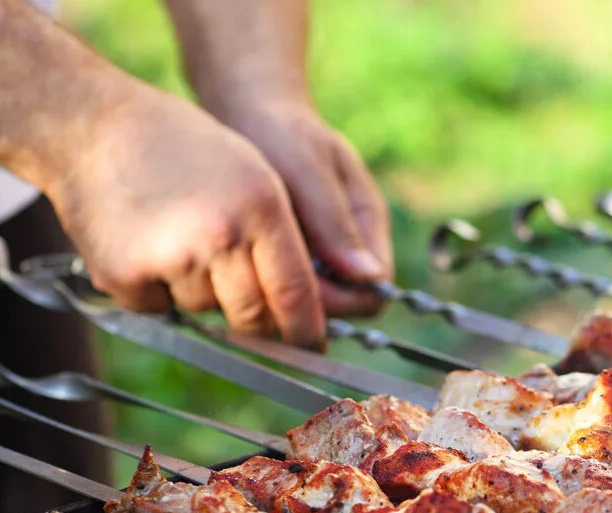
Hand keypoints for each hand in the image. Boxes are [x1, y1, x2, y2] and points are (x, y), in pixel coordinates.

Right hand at [48, 87, 327, 346]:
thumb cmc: (182, 149)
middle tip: (251, 310)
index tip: (312, 346)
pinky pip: (160, 310)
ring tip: (181, 241)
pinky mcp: (126, 275)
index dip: (307, 329)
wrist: (90, 127)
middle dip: (257, 323)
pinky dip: (157, 290)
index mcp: (261, 207)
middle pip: (254, 317)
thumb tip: (341, 285)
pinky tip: (147, 247)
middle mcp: (220, 235)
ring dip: (202, 293)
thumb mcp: (253, 173)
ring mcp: (172, 257)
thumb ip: (289, 235)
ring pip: (206, 311)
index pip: (296, 292)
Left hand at [218, 96, 391, 315]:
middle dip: (306, 303)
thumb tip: (369, 277)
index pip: (372, 294)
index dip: (337, 302)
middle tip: (257, 282)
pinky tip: (240, 265)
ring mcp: (325, 250)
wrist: (248, 107)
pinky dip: (268, 281)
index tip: (291, 284)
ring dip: (283, 294)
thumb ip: (335, 222)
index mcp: (369, 225)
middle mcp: (353, 246)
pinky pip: (290, 285)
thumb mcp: (307, 171)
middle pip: (344, 305)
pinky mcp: (297, 251)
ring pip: (314, 301)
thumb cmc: (280, 130)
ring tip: (244, 271)